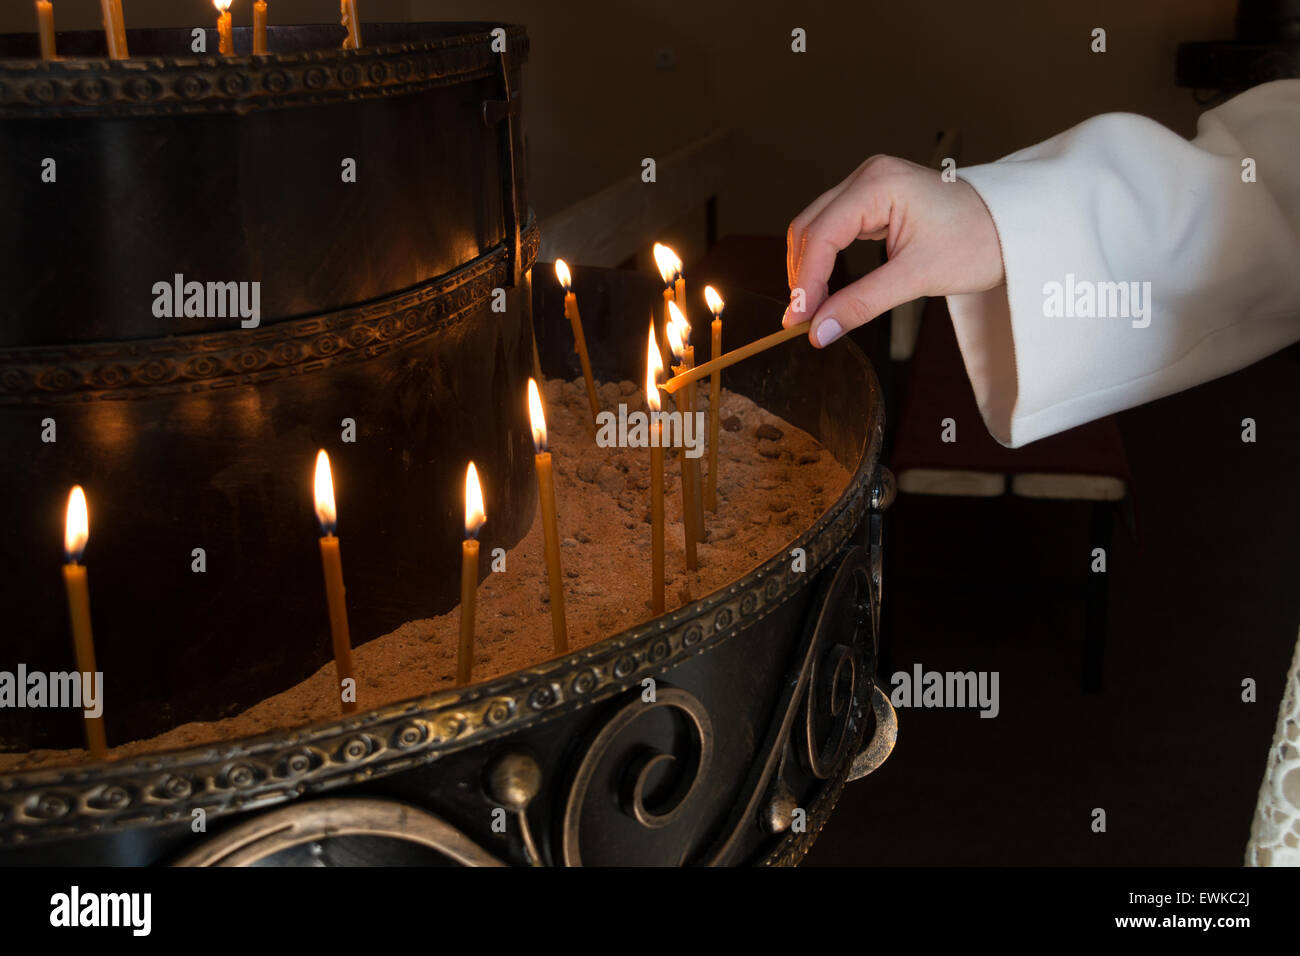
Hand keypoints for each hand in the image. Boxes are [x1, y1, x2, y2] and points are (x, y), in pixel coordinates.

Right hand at [784, 155, 1004, 346]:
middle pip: (809, 227)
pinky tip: (827, 287)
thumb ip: (862, 303)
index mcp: (878, 184)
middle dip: (803, 275)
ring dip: (810, 268)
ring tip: (813, 309)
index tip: (799, 322)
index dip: (806, 282)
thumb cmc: (978, 243)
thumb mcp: (917, 278)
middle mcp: (867, 176)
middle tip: (802, 321)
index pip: (822, 235)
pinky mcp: (874, 198)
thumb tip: (819, 332)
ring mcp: (869, 184)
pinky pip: (834, 227)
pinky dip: (826, 258)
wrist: (1015, 227)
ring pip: (816, 227)